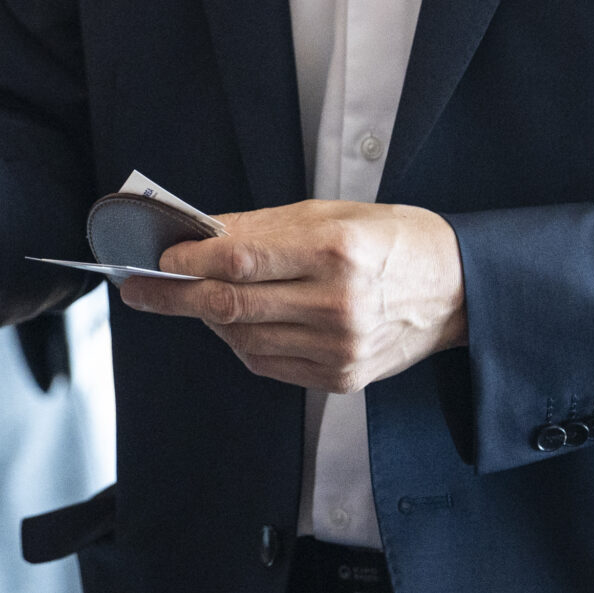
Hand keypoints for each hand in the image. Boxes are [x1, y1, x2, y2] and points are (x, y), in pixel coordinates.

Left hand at [116, 200, 467, 393]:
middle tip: (138, 290)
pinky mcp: (342, 378)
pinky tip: (239, 324)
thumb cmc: (392, 240)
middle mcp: (338, 304)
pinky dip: (242, 343)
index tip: (158, 257)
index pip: (240, 257)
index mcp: (337, 250)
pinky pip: (268, 364)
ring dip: (209, 319)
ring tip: (198, 298)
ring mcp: (340, 348)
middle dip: (175, 296)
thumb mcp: (330, 213)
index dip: (190, 259)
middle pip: (232, 305)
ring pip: (243, 339)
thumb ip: (263, 228)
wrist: (456, 288)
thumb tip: (200, 236)